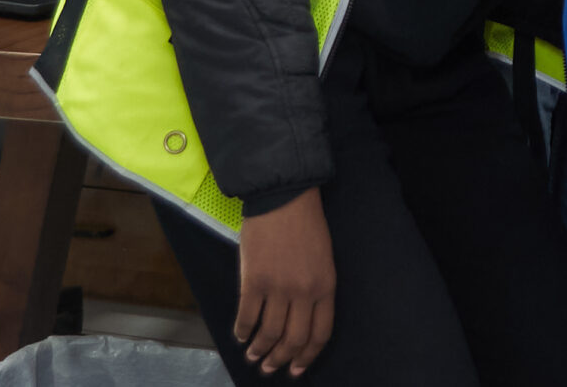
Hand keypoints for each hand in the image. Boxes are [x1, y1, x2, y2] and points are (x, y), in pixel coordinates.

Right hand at [235, 188, 334, 375]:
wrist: (283, 197)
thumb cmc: (306, 224)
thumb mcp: (323, 259)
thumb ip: (315, 289)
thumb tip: (300, 319)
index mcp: (326, 287)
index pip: (319, 334)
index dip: (307, 356)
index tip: (296, 369)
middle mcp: (304, 292)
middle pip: (293, 340)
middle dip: (281, 359)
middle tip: (270, 368)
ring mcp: (278, 288)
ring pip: (269, 333)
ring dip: (260, 350)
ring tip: (254, 356)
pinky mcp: (253, 281)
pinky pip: (247, 316)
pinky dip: (242, 331)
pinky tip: (240, 336)